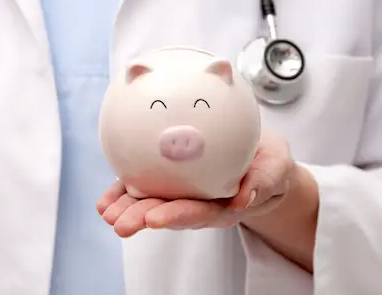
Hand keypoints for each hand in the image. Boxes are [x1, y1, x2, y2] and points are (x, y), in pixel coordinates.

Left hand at [96, 129, 296, 236]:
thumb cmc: (269, 162)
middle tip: (121, 223)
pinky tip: (105, 202)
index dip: (176, 216)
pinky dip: (123, 194)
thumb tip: (245, 197)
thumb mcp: (276, 166)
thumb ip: (265, 180)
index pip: (199, 213)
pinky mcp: (169, 180)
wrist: (261, 158)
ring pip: (152, 203)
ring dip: (127, 210)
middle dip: (143, 218)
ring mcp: (182, 192)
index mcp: (224, 204)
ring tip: (107, 213)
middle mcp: (199, 202)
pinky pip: (144, 187)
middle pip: (169, 212)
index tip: (155, 219)